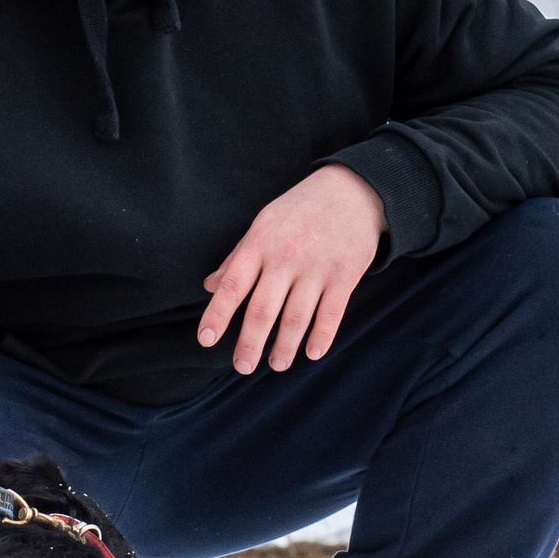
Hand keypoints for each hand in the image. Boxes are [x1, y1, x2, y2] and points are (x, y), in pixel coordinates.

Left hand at [198, 164, 385, 374]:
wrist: (352, 190)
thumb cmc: (299, 210)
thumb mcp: (263, 225)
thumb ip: (237, 257)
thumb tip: (209, 286)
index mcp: (259, 243)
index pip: (232, 286)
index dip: (217, 314)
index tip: (206, 340)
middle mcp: (284, 257)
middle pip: (262, 310)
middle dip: (249, 344)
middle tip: (242, 367)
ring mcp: (316, 268)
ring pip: (295, 318)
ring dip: (284, 347)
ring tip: (276, 364)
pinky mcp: (345, 275)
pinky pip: (331, 314)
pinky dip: (321, 337)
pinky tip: (312, 353)